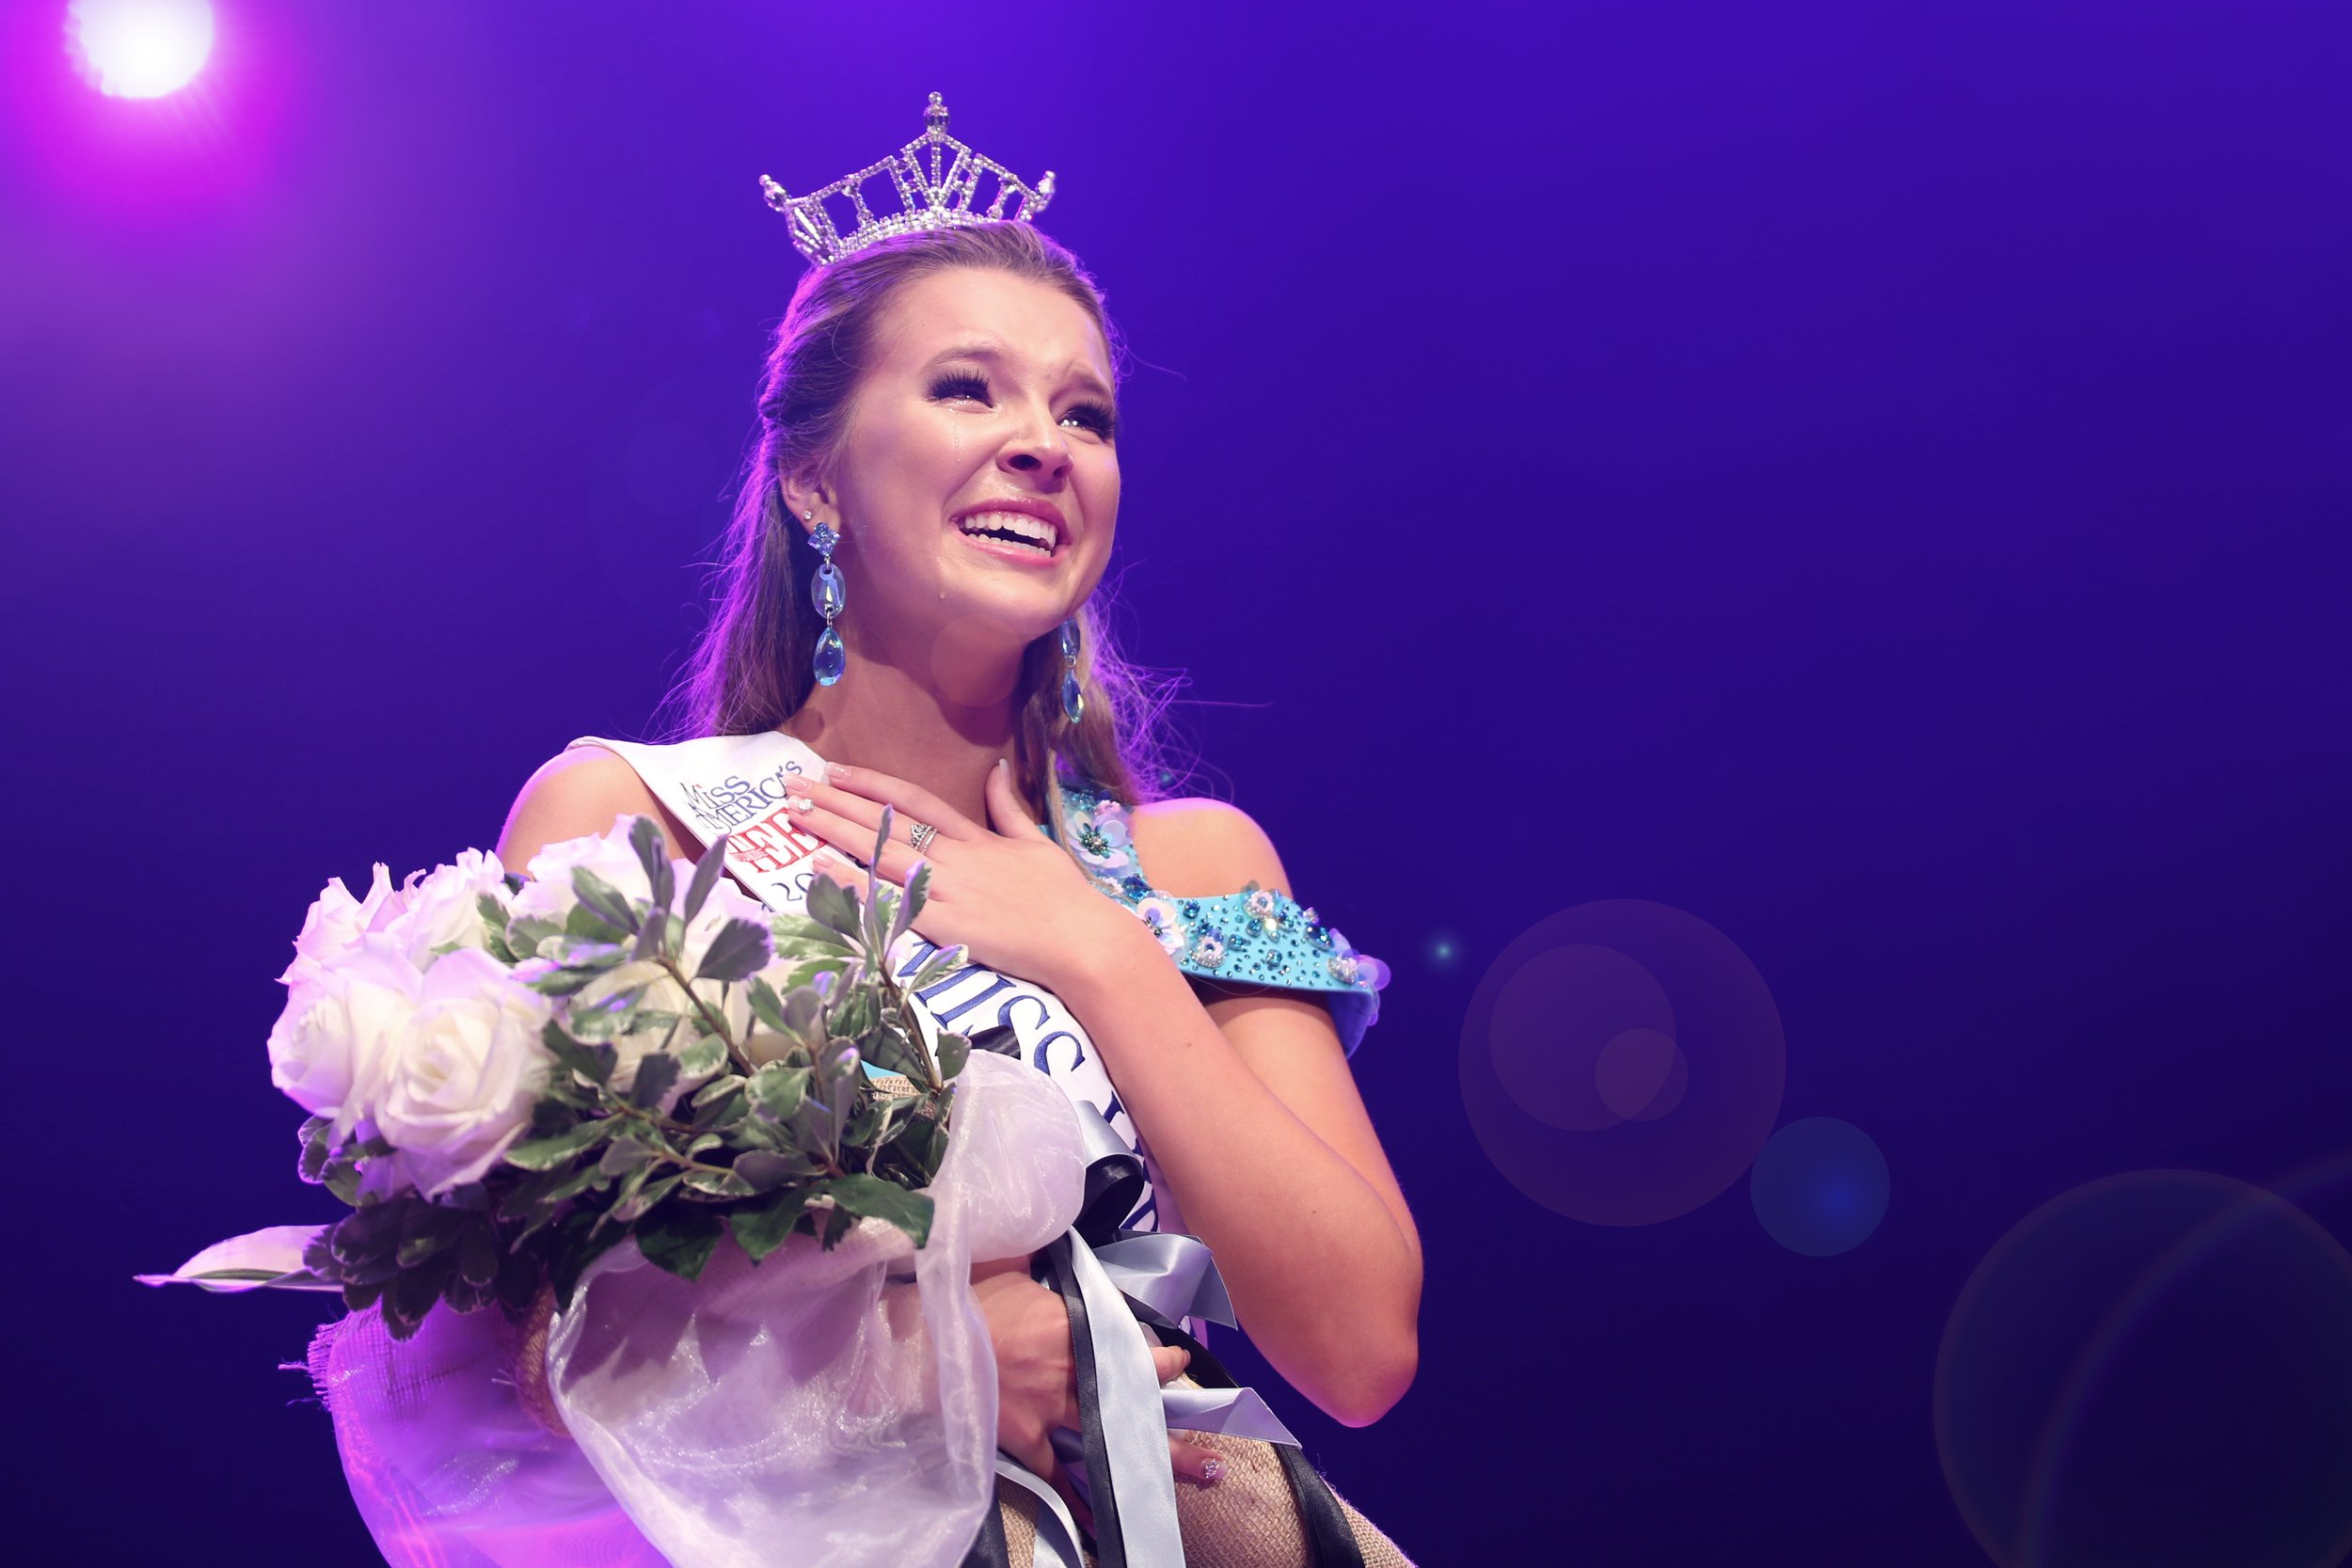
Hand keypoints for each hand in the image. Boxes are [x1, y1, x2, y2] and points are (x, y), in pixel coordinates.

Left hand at [781, 759, 1145, 992]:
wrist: (1082, 940)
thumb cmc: (1064, 897)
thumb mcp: (1036, 842)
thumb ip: (1010, 807)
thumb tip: (997, 769)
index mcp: (975, 837)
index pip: (915, 801)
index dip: (872, 784)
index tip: (836, 771)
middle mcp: (954, 856)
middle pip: (885, 821)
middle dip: (835, 802)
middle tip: (791, 786)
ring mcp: (947, 888)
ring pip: (880, 851)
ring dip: (834, 831)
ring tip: (794, 816)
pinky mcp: (944, 924)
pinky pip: (888, 899)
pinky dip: (853, 884)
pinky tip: (819, 870)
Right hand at [973, 1256, 1225, 1494]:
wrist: (924, 1346)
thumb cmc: (968, 1305)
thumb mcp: (1018, 1280)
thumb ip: (1054, 1288)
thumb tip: (1075, 1278)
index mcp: (1072, 1328)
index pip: (1130, 1344)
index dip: (1160, 1359)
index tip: (1179, 1363)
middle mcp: (1071, 1372)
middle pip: (1134, 1401)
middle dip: (1175, 1428)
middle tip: (1213, 1451)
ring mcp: (1050, 1410)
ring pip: (1112, 1440)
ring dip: (1155, 1462)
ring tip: (1197, 1478)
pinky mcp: (1026, 1439)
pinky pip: (1059, 1475)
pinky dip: (1081, 1498)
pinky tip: (1105, 1519)